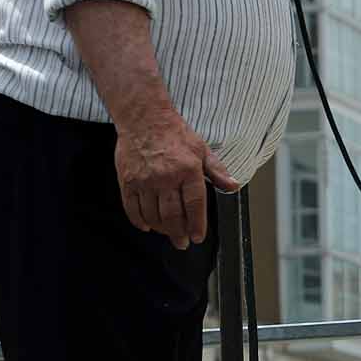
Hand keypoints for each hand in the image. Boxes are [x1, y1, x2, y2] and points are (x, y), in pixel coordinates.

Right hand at [115, 110, 237, 248]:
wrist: (144, 117)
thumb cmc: (175, 133)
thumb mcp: (202, 150)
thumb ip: (218, 171)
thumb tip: (233, 186)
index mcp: (188, 170)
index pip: (195, 205)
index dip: (197, 225)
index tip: (198, 237)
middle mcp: (166, 177)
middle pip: (173, 215)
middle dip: (179, 233)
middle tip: (183, 242)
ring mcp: (145, 180)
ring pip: (153, 215)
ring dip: (161, 229)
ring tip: (167, 232)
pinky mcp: (127, 180)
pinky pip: (132, 207)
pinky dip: (139, 220)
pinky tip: (146, 225)